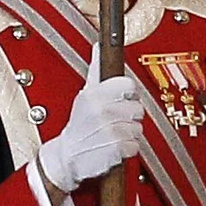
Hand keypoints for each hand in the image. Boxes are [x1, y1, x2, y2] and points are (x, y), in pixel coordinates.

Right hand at [35, 74, 144, 191]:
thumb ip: (95, 70)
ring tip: (112, 134)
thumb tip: (98, 47)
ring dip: (128, 134)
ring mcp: (110, 129)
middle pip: (138, 108)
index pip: (128, 85)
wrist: (66, 157)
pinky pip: (136, 145)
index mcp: (94, 95)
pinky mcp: (118, 148)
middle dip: (129, 116)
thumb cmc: (78, 127)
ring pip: (139, 127)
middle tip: (114, 121)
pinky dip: (127, 149)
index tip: (120, 100)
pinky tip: (114, 146)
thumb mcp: (83, 95)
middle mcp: (102, 110)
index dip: (127, 94)